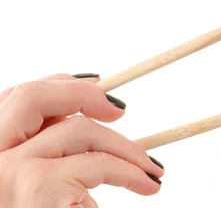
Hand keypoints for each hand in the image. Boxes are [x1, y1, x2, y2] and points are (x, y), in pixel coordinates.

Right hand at [0, 74, 164, 207]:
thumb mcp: (38, 190)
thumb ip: (53, 159)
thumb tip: (96, 123)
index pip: (13, 100)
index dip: (55, 86)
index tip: (93, 86)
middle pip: (29, 96)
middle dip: (81, 93)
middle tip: (121, 109)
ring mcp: (7, 172)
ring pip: (78, 130)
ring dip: (126, 146)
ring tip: (151, 168)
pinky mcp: (37, 188)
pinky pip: (99, 163)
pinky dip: (132, 171)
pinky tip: (148, 183)